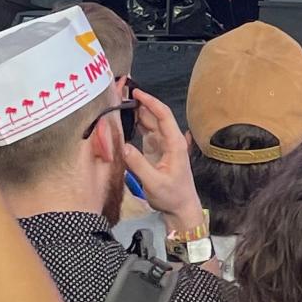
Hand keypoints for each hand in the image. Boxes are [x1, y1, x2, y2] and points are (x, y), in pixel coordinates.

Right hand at [124, 87, 205, 233]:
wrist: (180, 208)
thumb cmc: (171, 195)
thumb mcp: (154, 182)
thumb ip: (138, 165)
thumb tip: (123, 146)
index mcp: (174, 143)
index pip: (163, 115)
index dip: (151, 102)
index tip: (136, 93)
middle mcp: (169, 139)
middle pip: (155, 116)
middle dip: (141, 103)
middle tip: (122, 95)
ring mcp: (162, 144)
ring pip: (150, 123)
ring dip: (138, 113)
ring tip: (121, 104)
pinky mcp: (155, 151)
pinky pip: (145, 133)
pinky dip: (136, 125)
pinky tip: (125, 121)